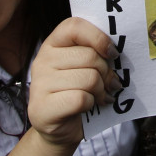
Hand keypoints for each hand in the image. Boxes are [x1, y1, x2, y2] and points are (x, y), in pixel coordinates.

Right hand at [28, 17, 120, 147]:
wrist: (61, 129)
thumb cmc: (78, 92)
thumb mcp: (86, 67)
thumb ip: (95, 53)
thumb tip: (116, 53)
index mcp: (53, 44)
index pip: (75, 26)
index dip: (98, 37)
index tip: (112, 53)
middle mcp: (42, 60)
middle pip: (89, 56)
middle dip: (107, 72)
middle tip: (111, 82)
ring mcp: (39, 84)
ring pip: (88, 78)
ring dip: (101, 90)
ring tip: (101, 95)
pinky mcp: (42, 108)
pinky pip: (80, 98)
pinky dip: (92, 103)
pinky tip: (92, 106)